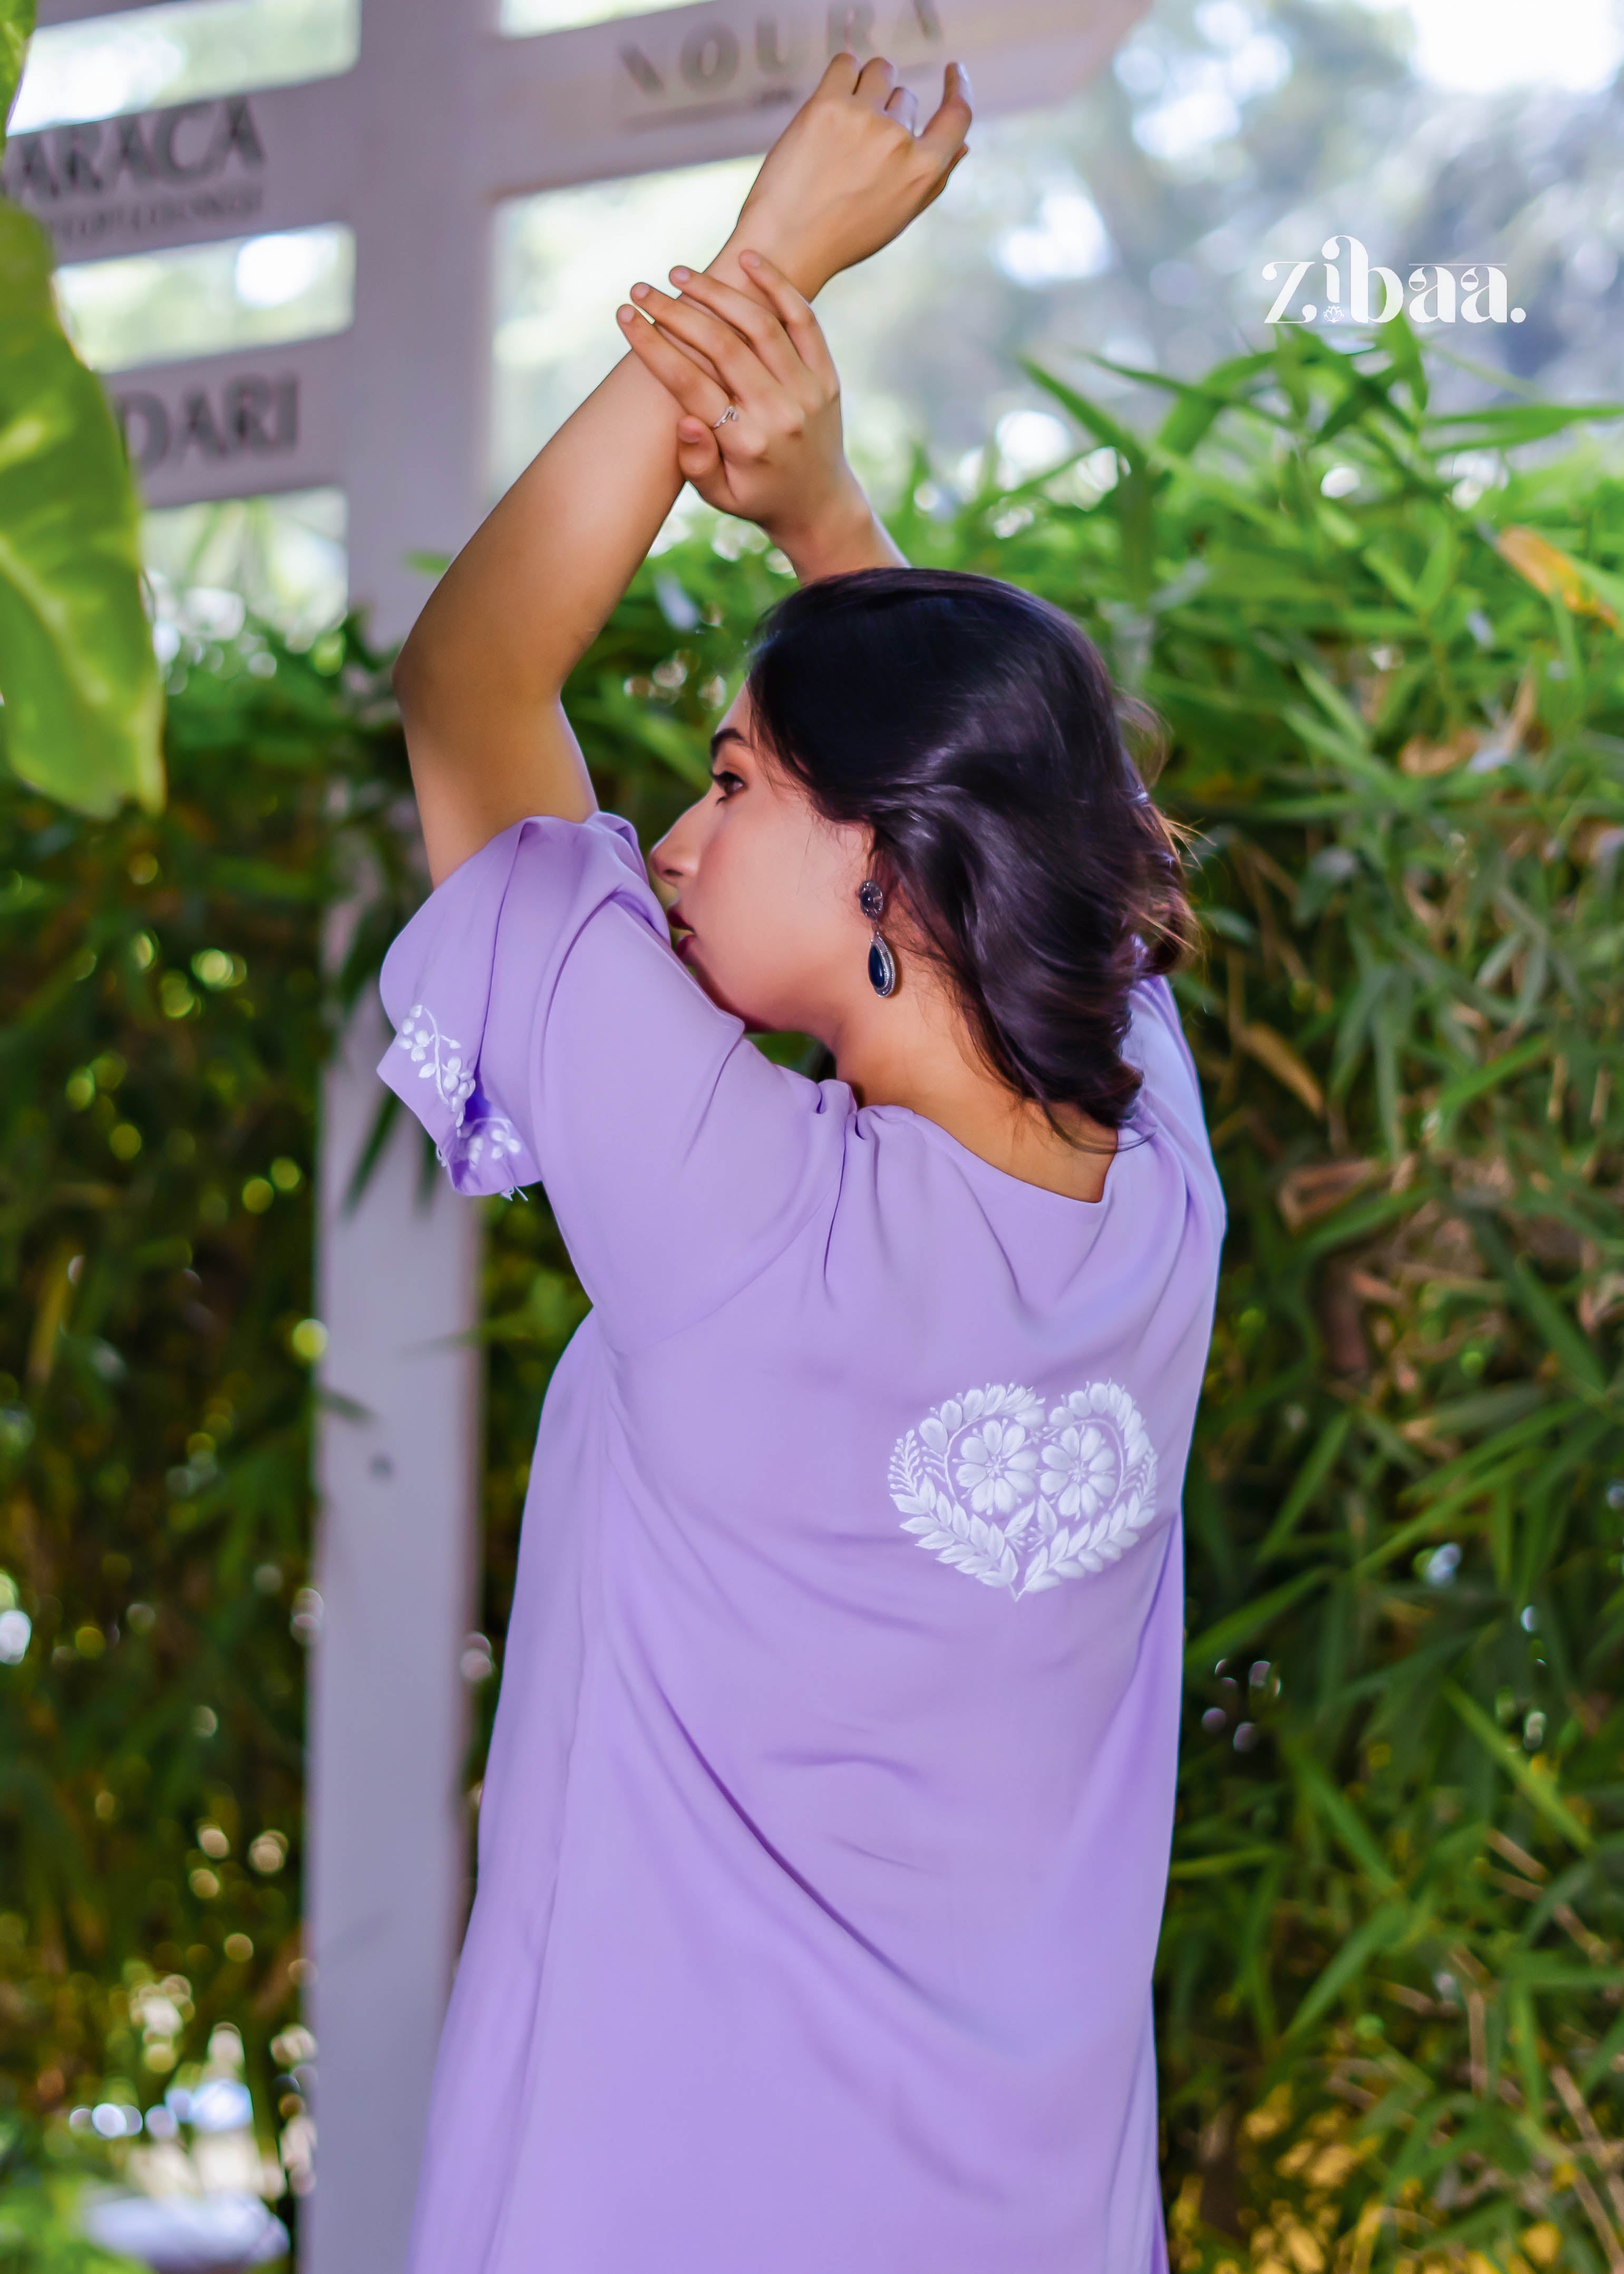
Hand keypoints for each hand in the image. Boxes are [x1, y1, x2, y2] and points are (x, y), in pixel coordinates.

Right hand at [617, 254, 895, 575]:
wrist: (818, 505)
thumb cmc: (755, 496)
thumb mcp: (719, 496)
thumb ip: (696, 463)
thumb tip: (685, 421)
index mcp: (746, 444)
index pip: (690, 384)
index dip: (653, 345)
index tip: (625, 315)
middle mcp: (780, 413)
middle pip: (722, 346)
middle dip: (676, 312)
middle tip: (642, 289)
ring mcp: (807, 391)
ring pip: (759, 324)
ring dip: (717, 291)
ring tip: (679, 274)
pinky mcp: (826, 375)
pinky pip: (803, 320)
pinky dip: (778, 285)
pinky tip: (746, 260)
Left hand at [721, 53, 971, 298]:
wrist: (786, 245)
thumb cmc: (843, 235)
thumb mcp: (900, 214)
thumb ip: (934, 178)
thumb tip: (963, 145)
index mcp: (923, 170)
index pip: (958, 115)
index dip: (959, 87)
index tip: (955, 71)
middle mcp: (897, 140)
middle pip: (905, 96)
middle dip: (888, 112)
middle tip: (856, 148)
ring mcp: (863, 119)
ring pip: (879, 73)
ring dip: (866, 88)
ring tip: (843, 124)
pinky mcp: (827, 105)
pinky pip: (846, 62)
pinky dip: (842, 75)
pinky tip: (830, 102)